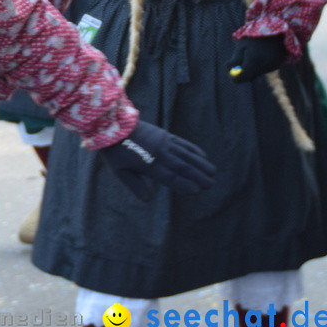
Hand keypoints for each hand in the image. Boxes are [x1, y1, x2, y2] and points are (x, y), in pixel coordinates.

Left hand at [99, 121, 215, 201]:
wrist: (113, 125)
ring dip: (201, 164)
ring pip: (187, 155)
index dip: (184, 184)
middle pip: (183, 167)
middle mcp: (159, 154)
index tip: (196, 190)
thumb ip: (135, 185)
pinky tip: (204, 156)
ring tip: (213, 173)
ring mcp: (164, 143)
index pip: (170, 177)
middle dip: (198, 176)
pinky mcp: (165, 135)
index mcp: (148, 165)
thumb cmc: (116, 152)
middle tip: (211, 185)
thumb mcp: (120, 171)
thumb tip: (148, 200)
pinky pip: (183, 143)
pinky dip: (195, 150)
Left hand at [226, 35, 285, 82]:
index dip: (234, 77)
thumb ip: (235, 60)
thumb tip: (228, 71)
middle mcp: (264, 66)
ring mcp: (271, 67)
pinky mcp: (276, 66)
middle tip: (238, 63)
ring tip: (253, 53)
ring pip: (255, 73)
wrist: (276, 32)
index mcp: (253, 60)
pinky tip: (262, 54)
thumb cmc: (255, 38)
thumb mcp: (241, 46)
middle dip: (242, 72)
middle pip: (249, 78)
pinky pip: (263, 70)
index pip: (241, 77)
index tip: (230, 72)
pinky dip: (259, 65)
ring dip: (251, 68)